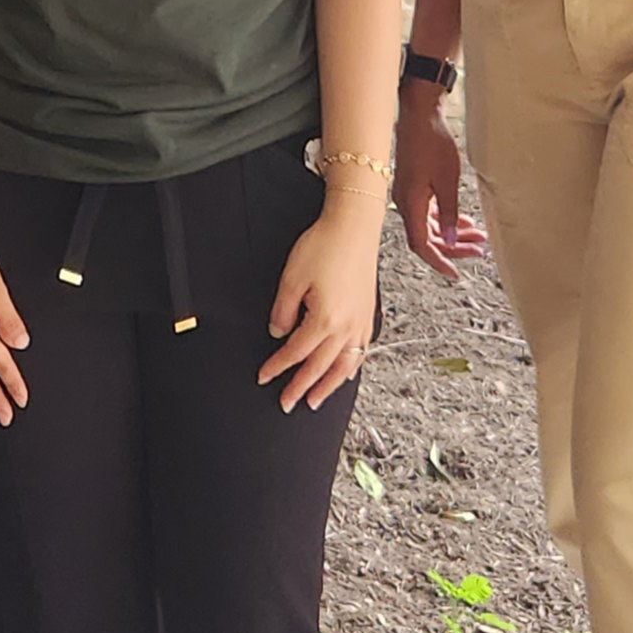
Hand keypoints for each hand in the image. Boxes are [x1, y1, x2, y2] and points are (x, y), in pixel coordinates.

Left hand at [261, 201, 382, 410]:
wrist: (354, 227)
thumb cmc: (324, 246)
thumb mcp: (292, 278)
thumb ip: (282, 310)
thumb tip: (278, 333)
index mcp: (324, 320)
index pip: (296, 353)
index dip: (278, 368)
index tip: (264, 378)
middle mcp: (346, 327)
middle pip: (320, 367)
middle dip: (301, 388)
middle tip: (287, 404)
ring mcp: (361, 323)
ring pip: (344, 366)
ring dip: (328, 387)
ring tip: (316, 401)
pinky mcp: (369, 315)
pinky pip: (360, 353)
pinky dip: (349, 369)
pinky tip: (343, 373)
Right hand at [394, 90, 490, 280]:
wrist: (419, 115)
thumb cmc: (431, 143)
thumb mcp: (447, 180)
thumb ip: (450, 212)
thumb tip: (452, 239)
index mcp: (411, 205)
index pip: (422, 245)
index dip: (439, 261)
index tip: (455, 273)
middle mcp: (406, 204)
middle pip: (429, 238)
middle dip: (454, 247)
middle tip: (478, 251)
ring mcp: (409, 196)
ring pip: (431, 226)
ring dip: (453, 233)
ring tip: (478, 237)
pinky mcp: (414, 187)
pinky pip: (429, 212)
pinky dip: (446, 219)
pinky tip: (463, 220)